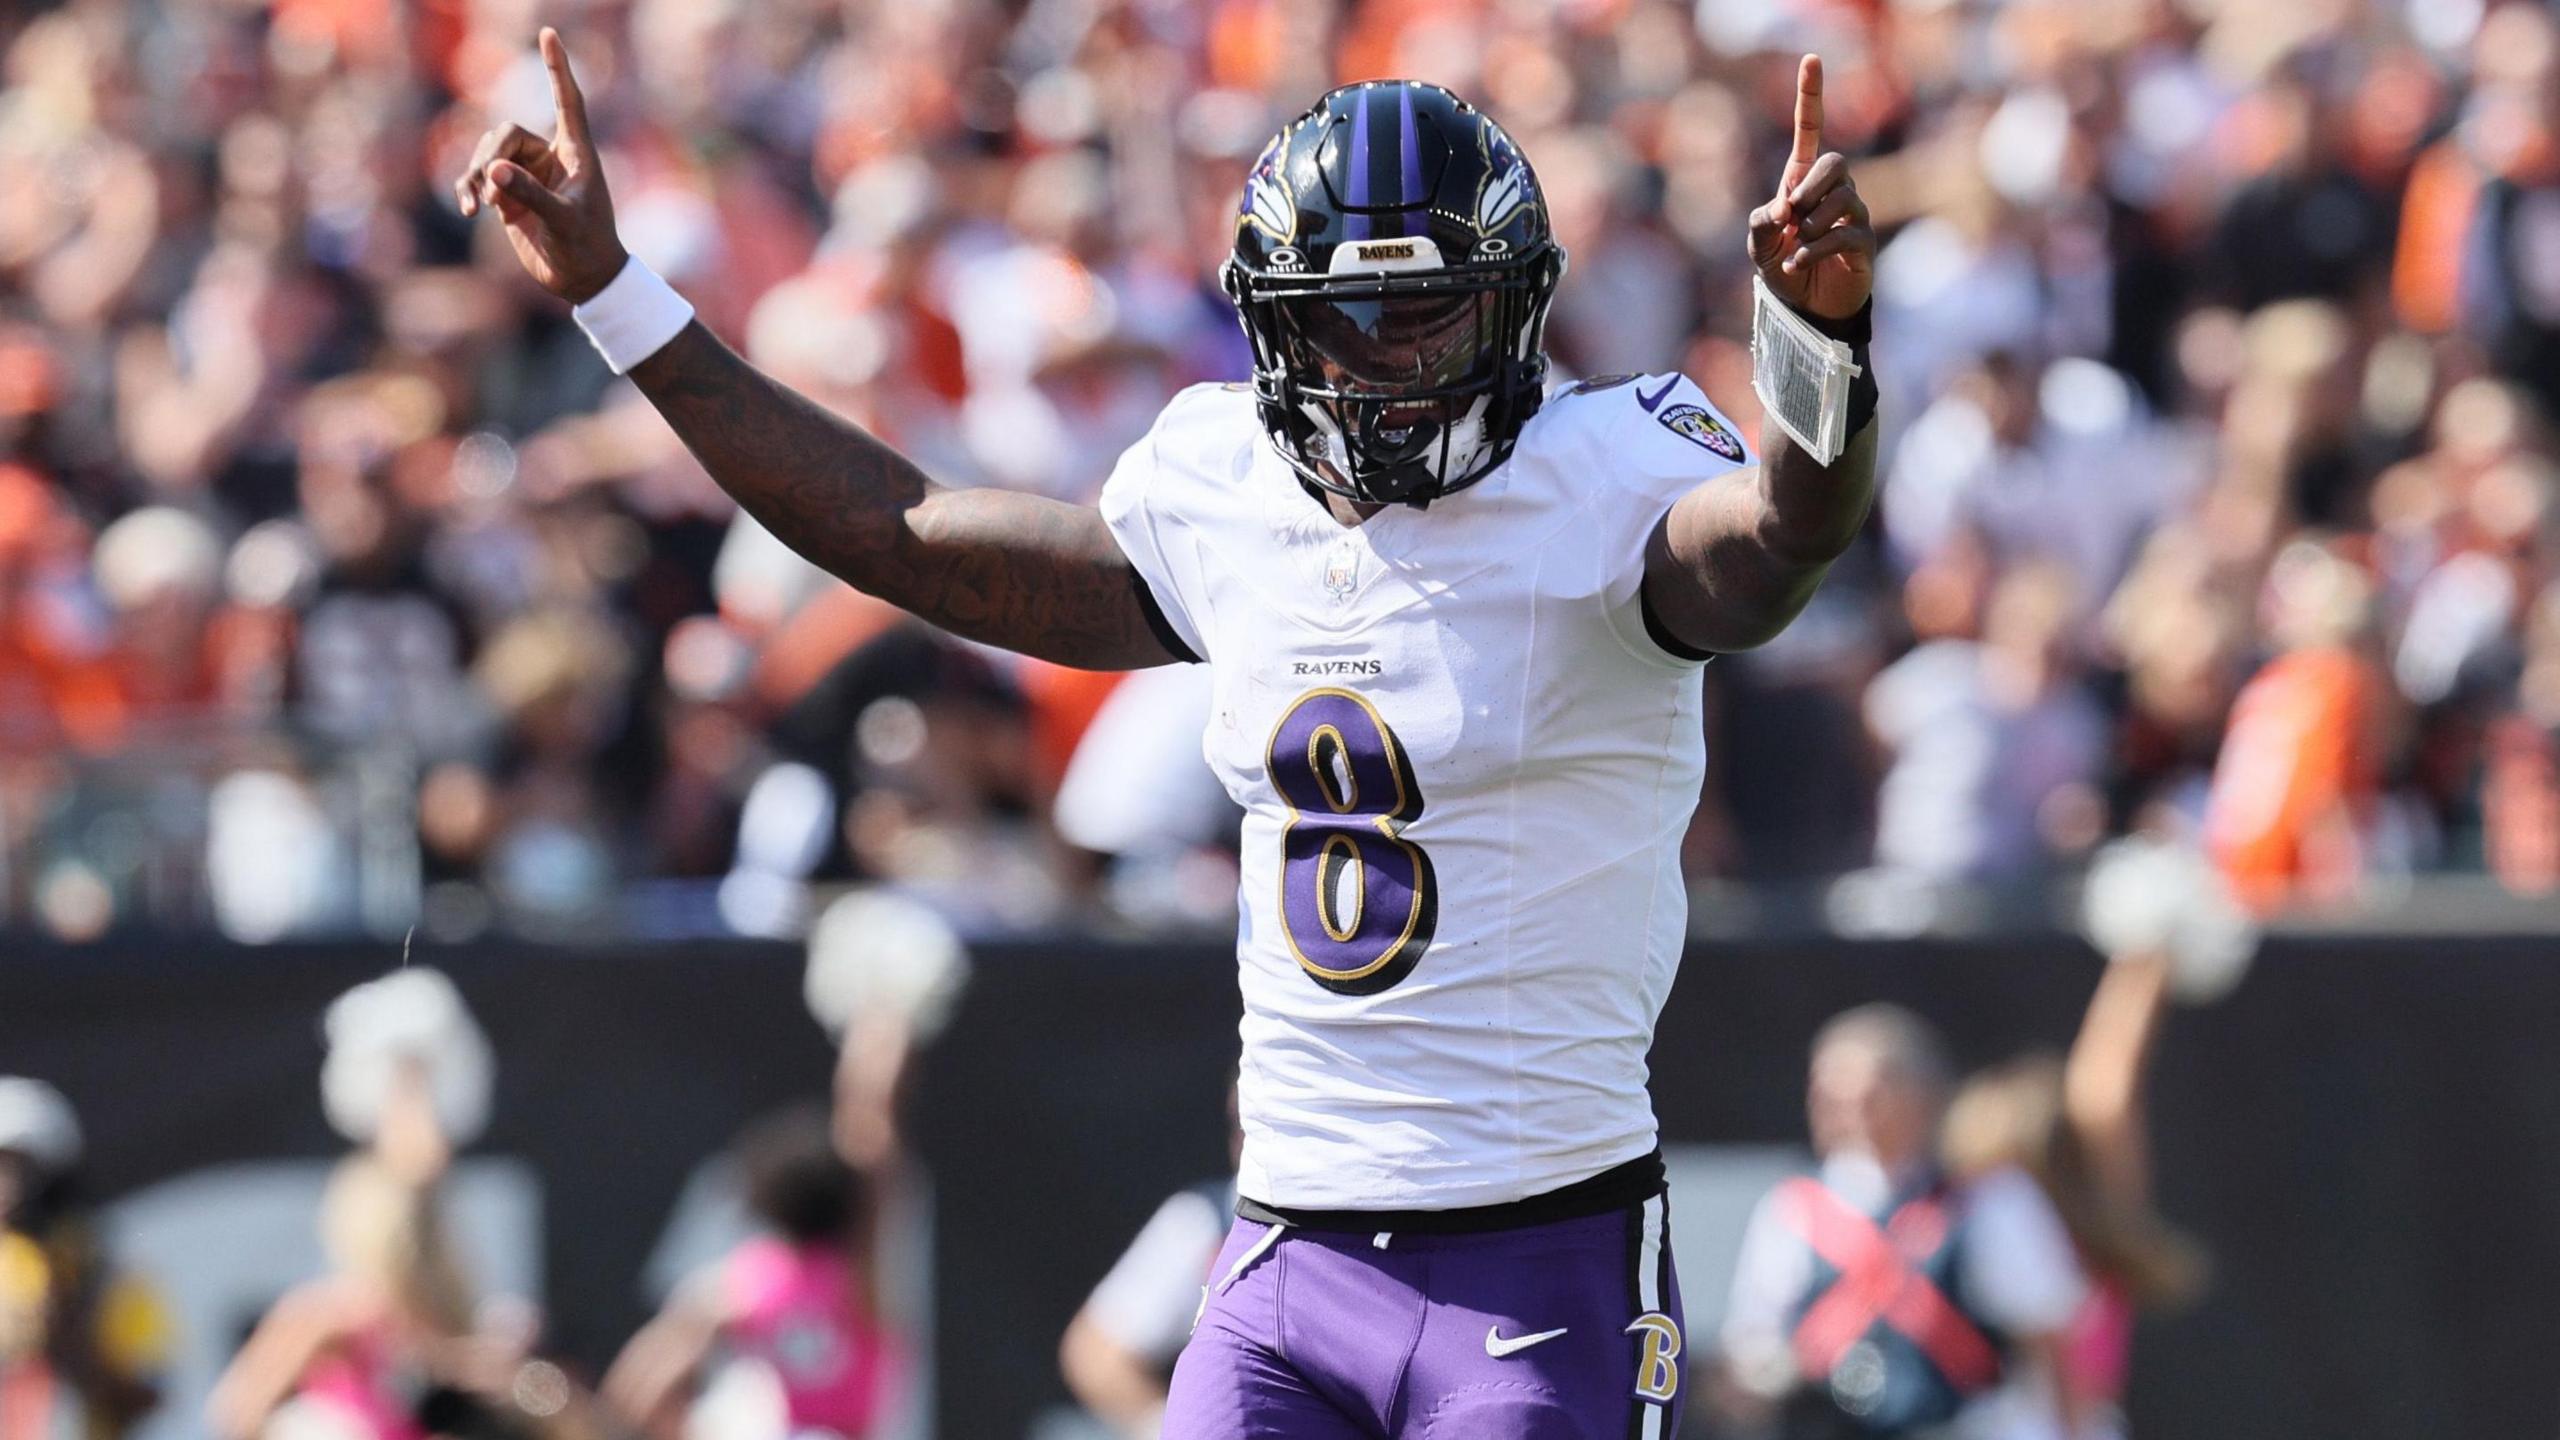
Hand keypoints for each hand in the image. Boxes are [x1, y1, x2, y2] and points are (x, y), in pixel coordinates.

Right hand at [455, 29, 625, 304]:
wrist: (582, 280)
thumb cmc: (586, 248)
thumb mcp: (563, 222)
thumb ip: (529, 194)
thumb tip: (491, 171)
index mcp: (576, 152)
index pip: (567, 100)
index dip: (557, 68)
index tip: (549, 33)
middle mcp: (550, 157)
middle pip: (506, 132)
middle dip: (490, 157)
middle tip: (490, 192)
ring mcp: (527, 174)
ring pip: (487, 154)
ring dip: (476, 176)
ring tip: (478, 208)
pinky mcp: (510, 195)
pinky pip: (479, 178)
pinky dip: (470, 189)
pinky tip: (468, 209)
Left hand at [1746, 55, 1874, 321]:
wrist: (1804, 309)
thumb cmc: (1782, 269)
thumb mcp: (1759, 244)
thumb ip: (1761, 221)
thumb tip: (1784, 208)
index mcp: (1803, 182)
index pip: (1811, 131)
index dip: (1811, 96)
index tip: (1812, 59)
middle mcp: (1833, 192)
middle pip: (1835, 162)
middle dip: (1810, 186)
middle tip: (1791, 216)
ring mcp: (1852, 215)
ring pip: (1842, 199)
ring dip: (1811, 224)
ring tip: (1796, 247)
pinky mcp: (1862, 244)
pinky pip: (1844, 233)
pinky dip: (1814, 249)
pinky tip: (1798, 262)